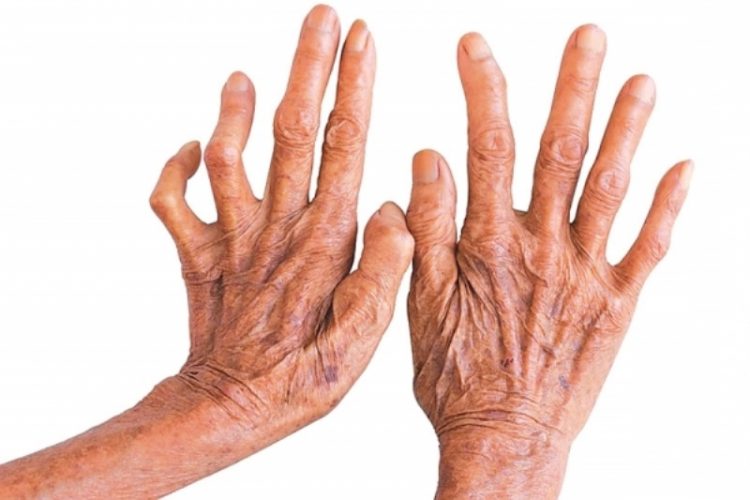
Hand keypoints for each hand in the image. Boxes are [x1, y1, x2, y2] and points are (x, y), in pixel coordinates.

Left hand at [0, 6, 412, 496]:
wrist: (228, 407)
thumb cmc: (299, 379)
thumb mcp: (361, 342)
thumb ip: (381, 273)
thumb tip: (393, 211)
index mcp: (322, 242)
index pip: (343, 146)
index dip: (353, 87)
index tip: (363, 40)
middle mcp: (276, 228)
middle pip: (291, 131)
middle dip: (308, 67)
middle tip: (321, 19)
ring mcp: (232, 237)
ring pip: (230, 155)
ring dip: (234, 108)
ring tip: (243, 73)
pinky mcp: (199, 254)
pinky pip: (174, 202)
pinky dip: (175, 169)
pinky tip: (188, 145)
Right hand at [405, 25, 690, 497]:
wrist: (505, 437)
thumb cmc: (457, 377)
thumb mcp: (419, 304)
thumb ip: (425, 228)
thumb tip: (427, 160)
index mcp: (488, 246)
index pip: (486, 148)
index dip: (483, 90)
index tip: (475, 47)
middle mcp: (542, 250)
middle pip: (561, 153)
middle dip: (573, 88)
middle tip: (587, 38)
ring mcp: (585, 276)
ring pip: (611, 190)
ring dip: (628, 131)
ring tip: (641, 81)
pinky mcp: (618, 305)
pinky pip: (651, 249)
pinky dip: (670, 207)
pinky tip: (684, 167)